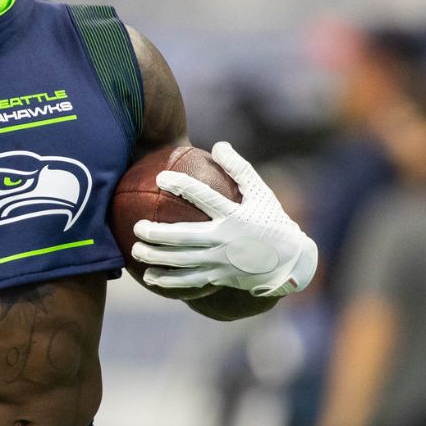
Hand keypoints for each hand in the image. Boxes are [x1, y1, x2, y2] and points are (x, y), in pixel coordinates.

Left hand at [131, 141, 317, 296]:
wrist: (290, 262)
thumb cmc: (272, 221)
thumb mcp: (261, 193)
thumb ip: (239, 169)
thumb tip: (218, 144)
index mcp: (234, 216)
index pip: (204, 197)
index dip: (182, 185)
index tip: (160, 177)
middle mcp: (225, 239)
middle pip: (184, 236)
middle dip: (157, 232)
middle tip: (137, 226)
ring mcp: (221, 261)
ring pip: (182, 261)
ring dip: (157, 257)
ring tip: (135, 250)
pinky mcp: (219, 276)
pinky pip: (190, 281)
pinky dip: (168, 280)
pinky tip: (149, 276)